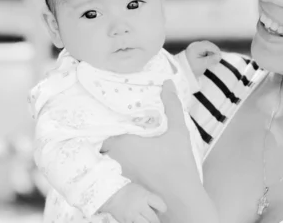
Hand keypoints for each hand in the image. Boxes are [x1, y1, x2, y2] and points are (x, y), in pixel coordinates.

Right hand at [99, 183, 166, 222]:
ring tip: (146, 220)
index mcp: (145, 196)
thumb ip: (149, 198)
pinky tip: (137, 220)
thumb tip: (158, 210)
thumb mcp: (141, 190)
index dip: (162, 208)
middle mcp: (139, 206)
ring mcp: (132, 215)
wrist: (110, 194)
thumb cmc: (127, 191)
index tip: (160, 209)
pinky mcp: (126, 222)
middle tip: (153, 218)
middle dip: (155, 220)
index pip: (161, 205)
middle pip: (154, 219)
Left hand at [104, 81, 209, 222]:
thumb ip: (172, 106)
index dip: (104, 118)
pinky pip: (112, 168)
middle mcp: (114, 158)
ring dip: (110, 148)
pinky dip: (115, 162)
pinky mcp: (122, 184)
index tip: (108, 110)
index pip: (103, 125)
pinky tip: (128, 157)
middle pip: (102, 140)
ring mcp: (117, 172)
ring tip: (122, 138)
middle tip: (116, 123)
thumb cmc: (178, 164)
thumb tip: (167, 83)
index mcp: (122, 142)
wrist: (180, 198)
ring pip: (106, 155)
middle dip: (106, 132)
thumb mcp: (177, 131)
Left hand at [185, 40, 221, 76]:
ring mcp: (194, 47)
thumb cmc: (191, 69)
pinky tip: (209, 58)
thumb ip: (211, 60)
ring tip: (213, 59)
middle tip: (217, 58)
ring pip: (206, 46)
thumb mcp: (202, 65)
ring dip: (211, 52)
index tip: (220, 57)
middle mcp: (194, 45)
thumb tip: (219, 56)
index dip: (216, 50)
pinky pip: (203, 49)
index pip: (209, 45)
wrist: (182, 73)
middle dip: (214, 50)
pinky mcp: (194, 50)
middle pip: (208, 44)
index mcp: (195, 47)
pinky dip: (207, 53)